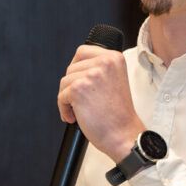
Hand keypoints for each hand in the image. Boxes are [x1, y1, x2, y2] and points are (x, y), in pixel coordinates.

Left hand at [57, 44, 144, 162]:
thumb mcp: (115, 80)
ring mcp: (91, 75)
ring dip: (67, 98)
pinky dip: (64, 109)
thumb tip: (77, 67)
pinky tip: (75, 117)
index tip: (78, 80)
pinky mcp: (78, 88)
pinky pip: (61, 96)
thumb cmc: (119, 114)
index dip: (76, 67)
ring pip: (64, 82)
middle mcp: (104, 62)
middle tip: (81, 101)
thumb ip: (99, 69)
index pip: (83, 52)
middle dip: (72, 86)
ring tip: (80, 111)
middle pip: (72, 67)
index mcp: (114, 58)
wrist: (123, 134)